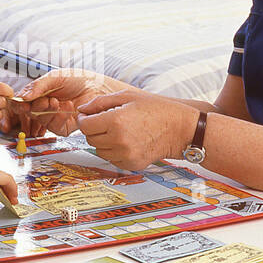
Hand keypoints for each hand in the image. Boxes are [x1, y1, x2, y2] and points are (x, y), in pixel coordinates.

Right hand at [5, 69, 130, 136]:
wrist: (98, 87)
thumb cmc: (79, 79)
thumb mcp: (55, 77)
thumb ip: (38, 86)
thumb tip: (23, 96)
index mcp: (39, 94)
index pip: (22, 101)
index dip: (19, 103)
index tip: (22, 102)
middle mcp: (44, 106)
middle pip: (29, 112)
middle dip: (35, 106)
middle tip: (44, 100)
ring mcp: (53, 117)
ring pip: (40, 120)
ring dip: (47, 111)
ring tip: (57, 101)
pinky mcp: (63, 127)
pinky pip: (54, 127)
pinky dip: (59, 117)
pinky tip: (67, 108)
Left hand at [77, 92, 199, 171]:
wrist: (180, 129)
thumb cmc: (157, 110)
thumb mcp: (128, 97)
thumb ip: (101, 102)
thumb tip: (82, 110)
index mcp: (116, 121)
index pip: (85, 125)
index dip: (84, 119)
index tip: (89, 116)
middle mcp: (119, 140)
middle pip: (90, 139)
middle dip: (94, 129)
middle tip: (107, 121)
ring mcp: (125, 155)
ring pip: (99, 150)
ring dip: (103, 141)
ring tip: (120, 131)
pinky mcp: (131, 165)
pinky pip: (112, 159)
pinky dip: (114, 151)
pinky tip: (128, 141)